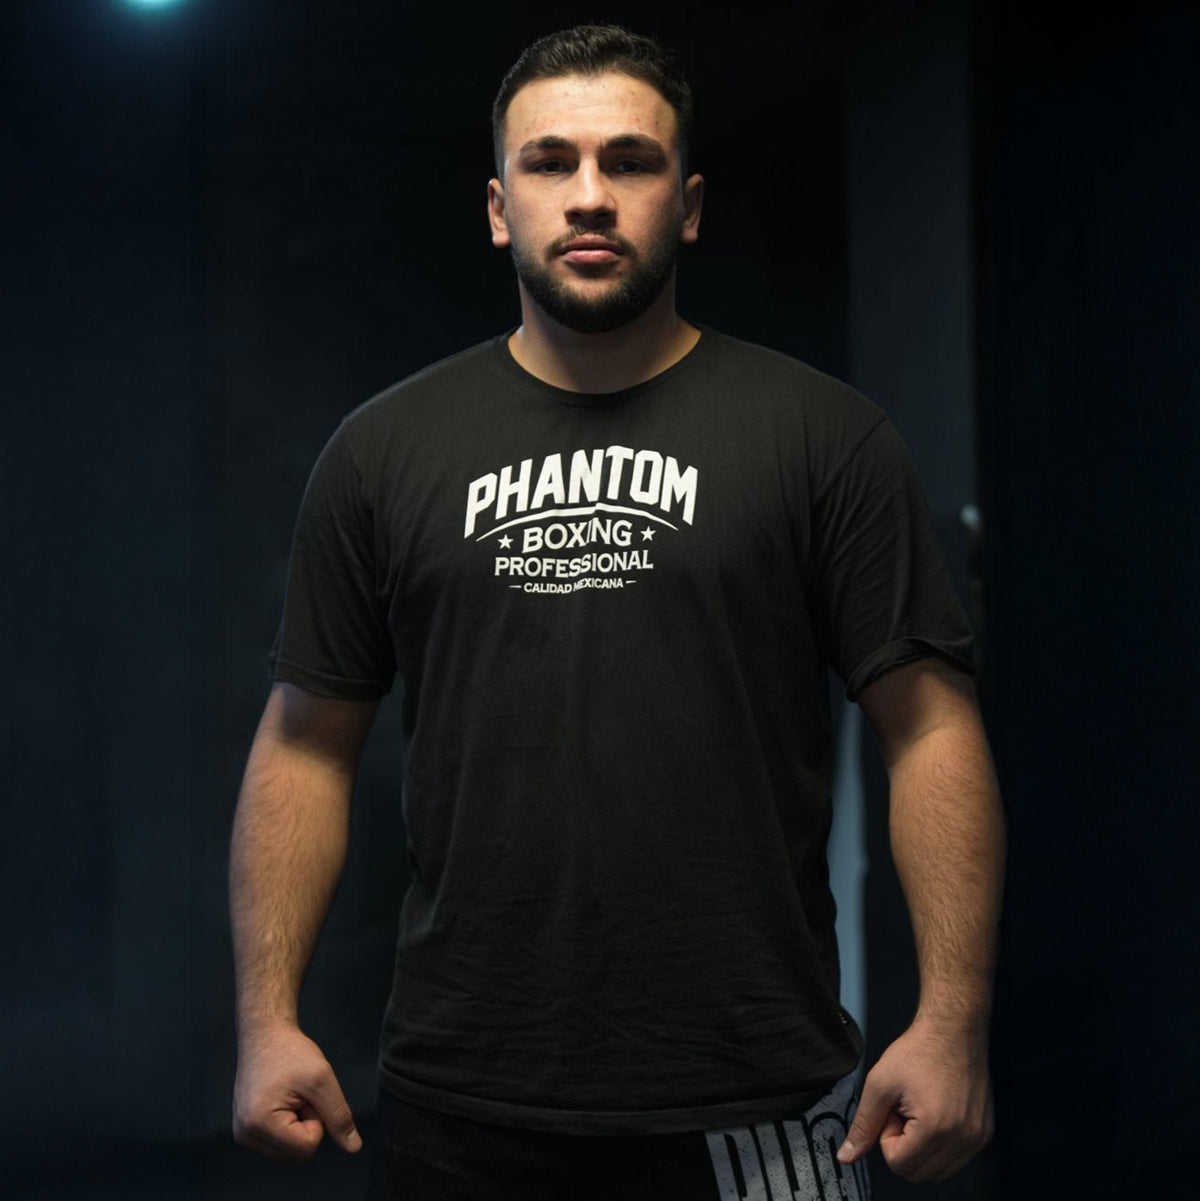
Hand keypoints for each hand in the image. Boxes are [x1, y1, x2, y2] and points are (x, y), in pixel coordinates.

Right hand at [233, 1023, 362, 1160]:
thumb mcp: (322, 1079)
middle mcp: (245, 1136)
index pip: (307, 1148)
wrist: (264, 1034)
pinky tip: (281, 1099)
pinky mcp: (245, 1129)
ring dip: (298, 1124)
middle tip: (299, 1093)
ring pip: (289, 1151)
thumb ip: (339, 1116)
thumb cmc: (292, 1052)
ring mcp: (243, 1134)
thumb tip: (354, 1148)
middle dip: (307, 1124)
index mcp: (259, 1125)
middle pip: (297, 1154)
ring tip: (290, 1095)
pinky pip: (279, 1143)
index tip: (307, 1093)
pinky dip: (288, 1124)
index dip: (317, 1120)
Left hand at [835, 1015, 993, 1182]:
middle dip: (905, 1145)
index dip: (888, 1137)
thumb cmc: (918, 1051)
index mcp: (936, 1128)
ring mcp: (977, 1137)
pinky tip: (936, 1112)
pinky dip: (940, 1145)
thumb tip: (847, 1156)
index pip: (899, 1164)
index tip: (893, 1110)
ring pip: (938, 1171)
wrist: (952, 1029)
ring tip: (920, 1110)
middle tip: (905, 1110)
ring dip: (922, 1147)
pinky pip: (956, 1160)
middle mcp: (963, 1138)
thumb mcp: (879, 1084)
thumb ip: (863, 1125)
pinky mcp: (984, 1133)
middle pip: (919, 1174)